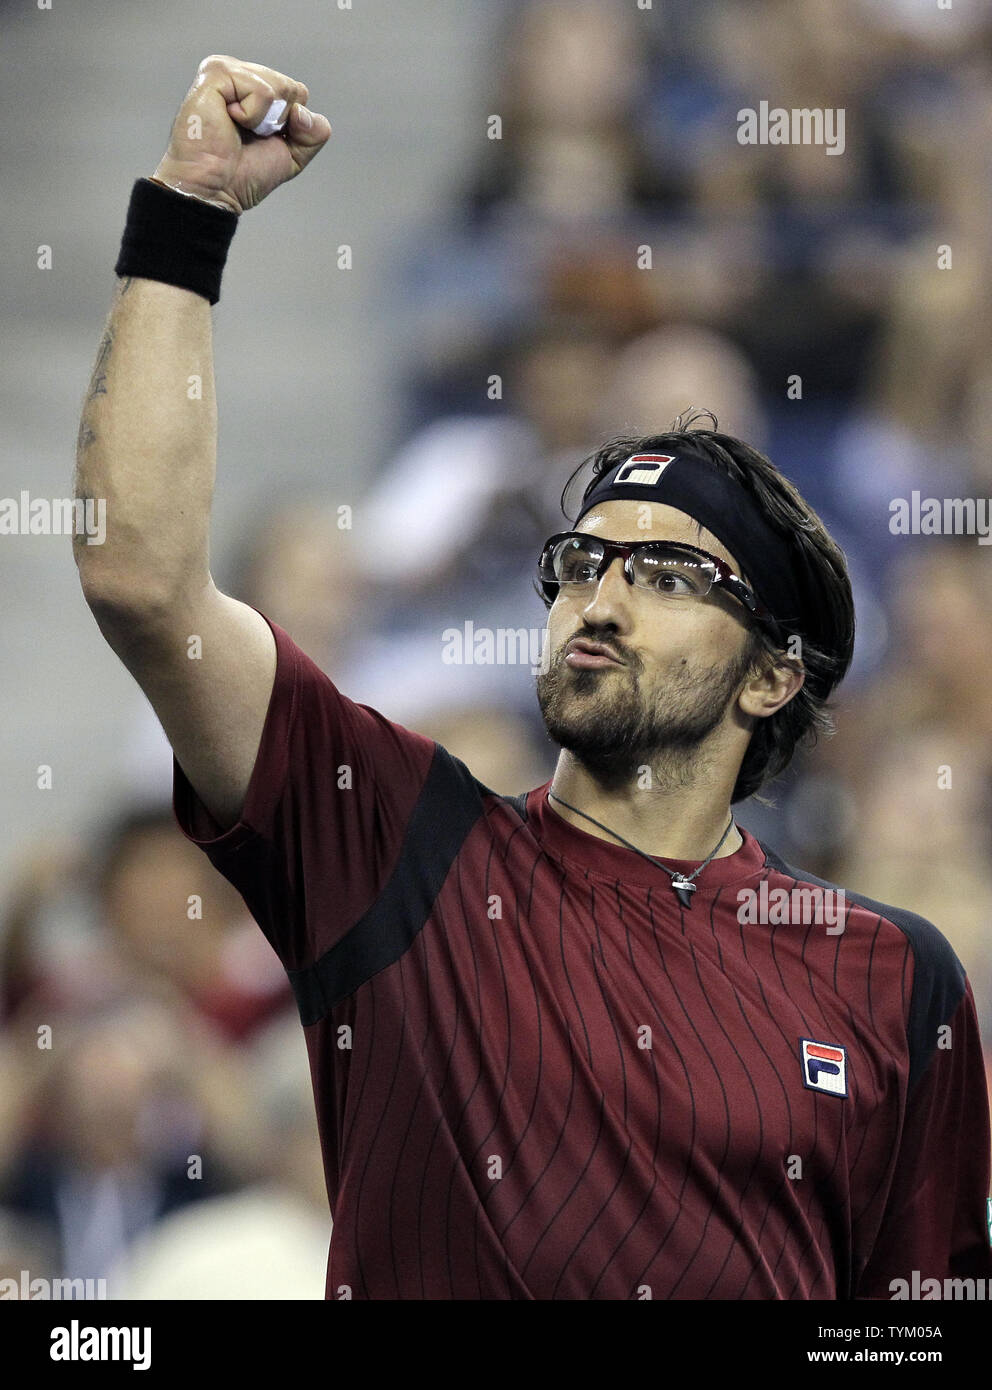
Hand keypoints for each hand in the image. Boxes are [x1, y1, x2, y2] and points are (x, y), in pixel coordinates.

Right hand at [151, 54, 331, 215]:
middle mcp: (241, 75)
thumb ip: (314, 134)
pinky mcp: (216, 73)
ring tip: (237, 129)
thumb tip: (302, 111)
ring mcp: (227, 70)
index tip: (262, 140)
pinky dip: (253, 115)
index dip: (290, 125)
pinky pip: (262, 90)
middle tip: (248, 136)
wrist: (214, 188)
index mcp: (255, 88)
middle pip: (292, 89)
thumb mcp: (292, 156)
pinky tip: (229, 120)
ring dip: (265, 121)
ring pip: (280, 87)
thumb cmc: (242, 175)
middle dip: (279, 123)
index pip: (298, 94)